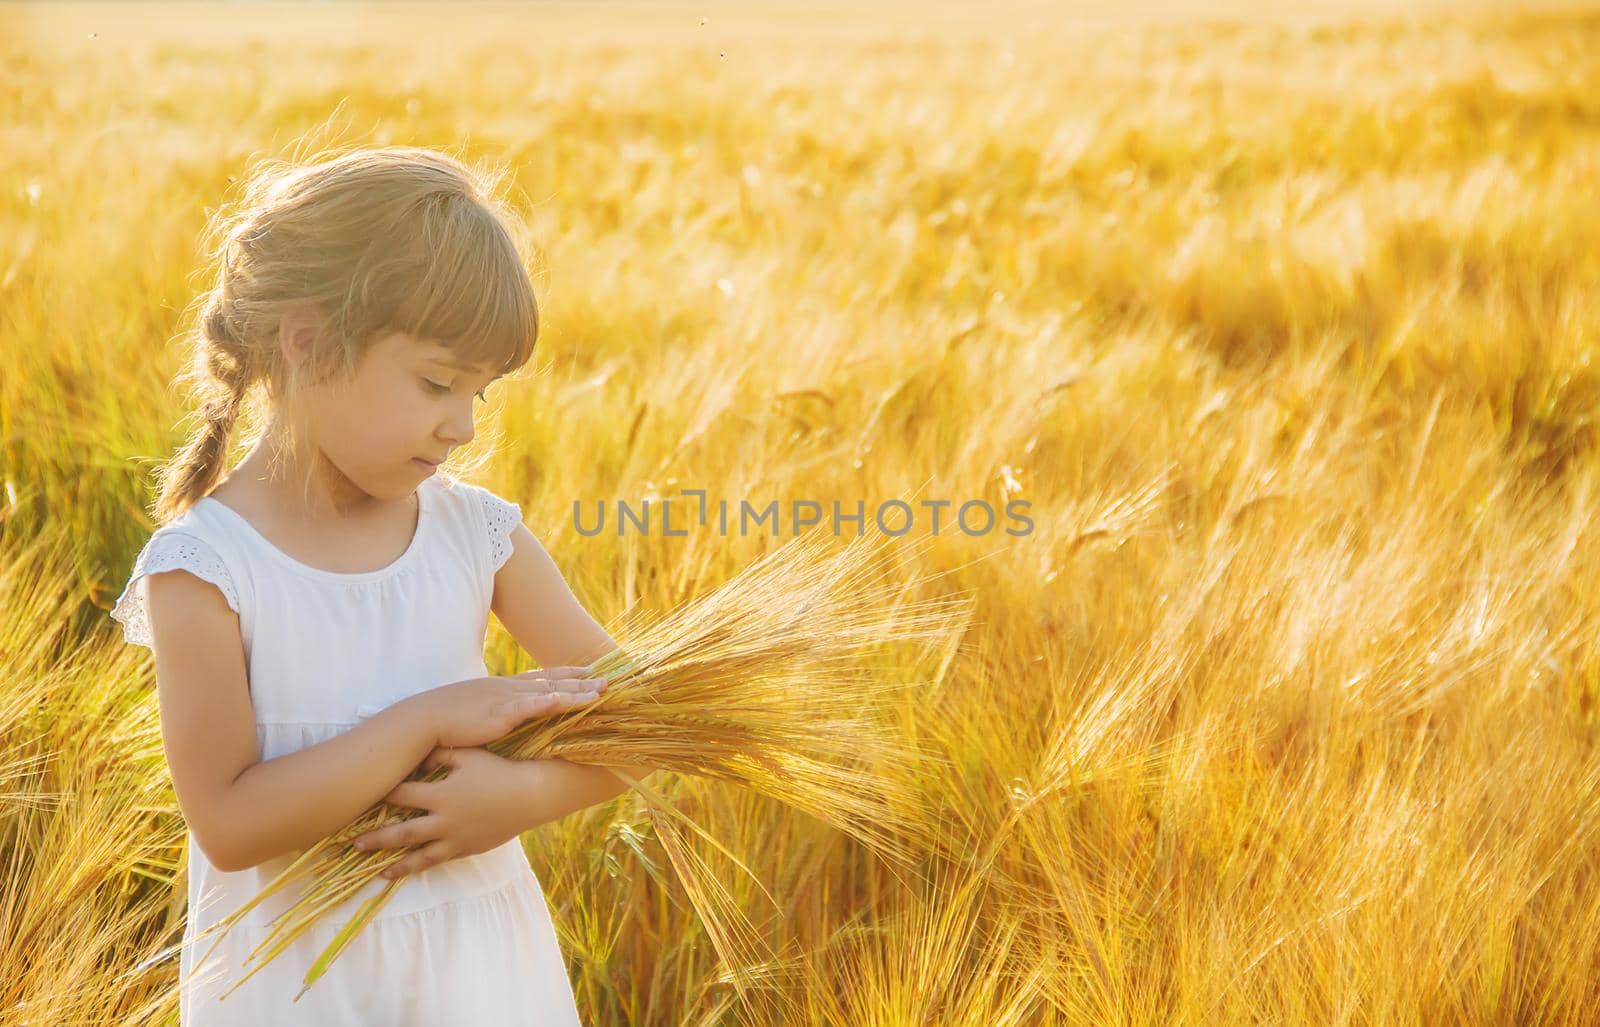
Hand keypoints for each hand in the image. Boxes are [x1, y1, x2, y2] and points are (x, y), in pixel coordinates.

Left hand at [350, 746, 537, 879]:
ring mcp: (455, 839)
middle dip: (375, 838)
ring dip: (393, 862)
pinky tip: (401, 872)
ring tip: (373, 868)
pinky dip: (416, 868)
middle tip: (352, 844)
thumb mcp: (469, 755)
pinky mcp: (466, 849)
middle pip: (401, 833)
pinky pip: (436, 861)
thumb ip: (440, 753)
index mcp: (442, 794)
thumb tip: (418, 749)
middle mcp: (444, 820)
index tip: (362, 797)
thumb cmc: (500, 771)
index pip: (402, 795)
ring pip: (417, 855)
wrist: (530, 796)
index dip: (382, 794)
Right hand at [413, 666, 607, 747]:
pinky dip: (550, 703)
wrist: (424, 719)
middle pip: (556, 682)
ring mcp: (507, 700)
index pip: (546, 677)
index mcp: (507, 687)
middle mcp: (511, 688)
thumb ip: (497, 708)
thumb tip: (506, 714)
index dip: (571, 673)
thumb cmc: (448, 717)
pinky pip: (531, 707)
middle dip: (584, 681)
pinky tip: (567, 701)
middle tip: (611, 680)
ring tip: (602, 692)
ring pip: (551, 693)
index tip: (592, 671)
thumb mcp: (479, 708)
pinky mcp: (500, 714)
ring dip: (578, 692)